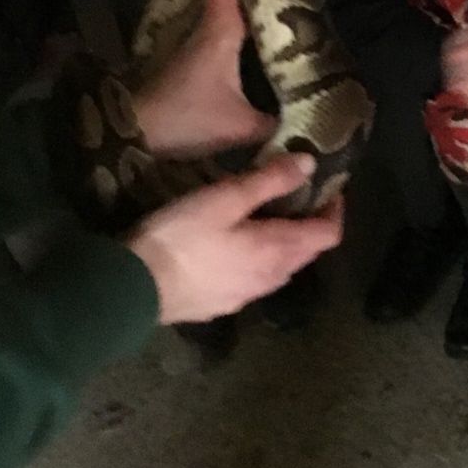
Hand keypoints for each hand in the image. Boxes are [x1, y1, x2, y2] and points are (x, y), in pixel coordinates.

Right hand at [126, 155, 343, 323]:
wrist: (132, 290)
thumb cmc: (182, 237)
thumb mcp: (226, 198)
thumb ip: (270, 180)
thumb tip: (311, 163)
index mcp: (278, 251)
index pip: (328, 234)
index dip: (336, 209)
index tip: (330, 186)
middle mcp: (270, 279)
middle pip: (307, 252)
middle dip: (310, 223)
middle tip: (298, 193)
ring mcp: (245, 296)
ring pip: (280, 267)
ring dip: (284, 242)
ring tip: (268, 214)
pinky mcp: (221, 304)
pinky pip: (254, 279)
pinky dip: (259, 259)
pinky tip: (236, 246)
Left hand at [131, 0, 275, 157]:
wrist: (135, 134)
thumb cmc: (184, 119)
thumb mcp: (239, 127)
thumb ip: (277, 123)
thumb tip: (309, 125)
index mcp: (220, 29)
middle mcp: (208, 25)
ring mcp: (198, 39)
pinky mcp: (194, 54)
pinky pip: (221, 15)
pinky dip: (240, 5)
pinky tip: (258, 22)